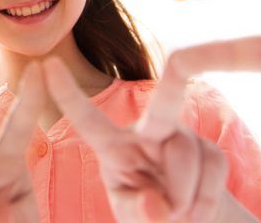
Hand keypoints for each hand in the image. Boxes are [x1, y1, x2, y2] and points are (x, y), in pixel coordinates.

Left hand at [43, 58, 238, 221]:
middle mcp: (149, 130)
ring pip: (186, 153)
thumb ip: (136, 210)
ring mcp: (182, 137)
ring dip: (183, 195)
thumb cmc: (146, 213)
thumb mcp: (131, 214)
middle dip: (179, 72)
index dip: (68, 93)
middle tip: (182, 53)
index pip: (88, 119)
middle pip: (165, 100)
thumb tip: (158, 207)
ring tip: (177, 213)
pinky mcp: (210, 151)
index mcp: (114, 145)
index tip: (48, 63)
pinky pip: (213, 169)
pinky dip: (205, 200)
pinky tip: (196, 211)